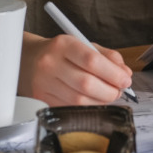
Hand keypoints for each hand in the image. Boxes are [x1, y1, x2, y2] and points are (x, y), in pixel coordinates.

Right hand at [18, 32, 133, 105]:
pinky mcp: (41, 99)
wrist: (28, 59)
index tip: (125, 79)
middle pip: (86, 84)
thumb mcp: (84, 44)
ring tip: (108, 95)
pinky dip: (87, 106)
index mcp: (63, 45)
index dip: (113, 73)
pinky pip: (70, 107)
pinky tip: (93, 100)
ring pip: (79, 100)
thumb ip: (107, 57)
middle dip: (110, 91)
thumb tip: (125, 74)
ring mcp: (44, 83)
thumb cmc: (61, 52)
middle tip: (119, 90)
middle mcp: (50, 64)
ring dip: (100, 101)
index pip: (92, 60)